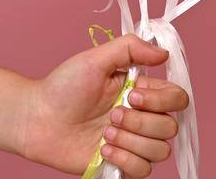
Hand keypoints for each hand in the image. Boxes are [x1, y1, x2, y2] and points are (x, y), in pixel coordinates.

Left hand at [17, 34, 188, 177]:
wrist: (38, 119)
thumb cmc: (62, 88)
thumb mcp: (94, 60)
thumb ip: (129, 49)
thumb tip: (163, 52)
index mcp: (140, 92)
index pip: (176, 98)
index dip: (160, 100)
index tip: (132, 95)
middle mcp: (141, 118)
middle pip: (171, 127)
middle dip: (140, 122)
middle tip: (111, 114)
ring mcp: (133, 143)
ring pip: (160, 150)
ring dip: (131, 141)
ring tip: (105, 133)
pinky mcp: (123, 165)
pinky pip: (144, 170)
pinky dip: (125, 159)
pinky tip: (103, 149)